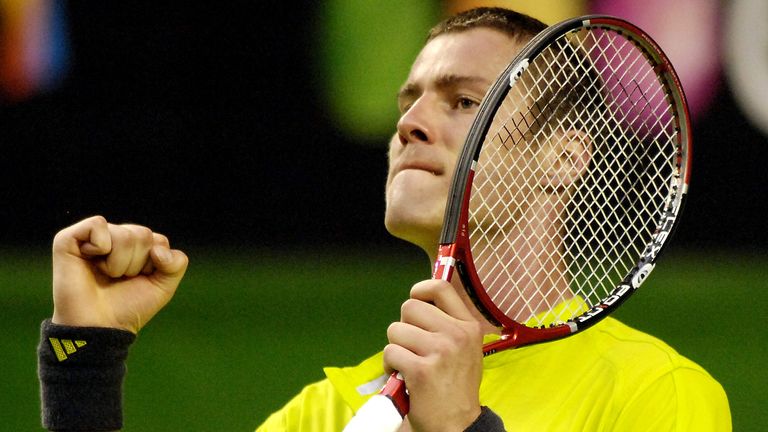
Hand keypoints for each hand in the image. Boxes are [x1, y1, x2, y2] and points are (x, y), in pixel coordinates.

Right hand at [51, 215, 187, 333]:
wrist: (99, 327)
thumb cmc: (127, 307)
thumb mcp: (163, 287)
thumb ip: (176, 264)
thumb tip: (157, 249)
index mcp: (136, 246)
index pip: (159, 241)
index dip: (154, 266)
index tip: (138, 280)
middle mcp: (115, 237)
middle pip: (142, 235)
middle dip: (136, 264)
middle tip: (118, 279)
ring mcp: (93, 237)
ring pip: (124, 234)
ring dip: (118, 263)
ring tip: (104, 274)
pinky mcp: (69, 239)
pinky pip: (97, 224)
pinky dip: (100, 246)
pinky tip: (90, 259)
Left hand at [384, 280, 483, 431]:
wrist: (457, 425)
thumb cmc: (455, 386)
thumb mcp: (465, 348)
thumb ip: (447, 323)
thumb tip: (420, 297)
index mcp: (468, 326)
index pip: (441, 287)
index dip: (420, 289)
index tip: (416, 299)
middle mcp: (456, 335)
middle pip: (409, 307)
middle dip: (403, 326)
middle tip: (412, 346)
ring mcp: (440, 352)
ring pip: (395, 330)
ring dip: (395, 348)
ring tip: (408, 364)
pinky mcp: (421, 370)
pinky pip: (390, 352)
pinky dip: (390, 366)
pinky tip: (403, 377)